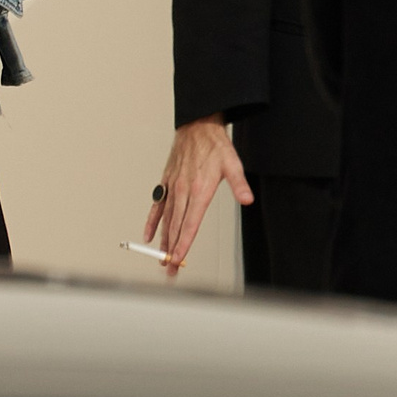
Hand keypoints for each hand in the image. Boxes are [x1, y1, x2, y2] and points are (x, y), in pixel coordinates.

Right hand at [147, 116, 253, 274]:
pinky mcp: (166, 182)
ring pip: (166, 219)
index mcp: (199, 190)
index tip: (177, 260)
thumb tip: (247, 199)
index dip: (183, 244)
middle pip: (176, 227)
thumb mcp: (233, 164)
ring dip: (163, 241)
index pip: (190, 224)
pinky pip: (157, 205)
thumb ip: (239, 184)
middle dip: (172, 251)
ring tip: (161, 258)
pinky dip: (152, 221)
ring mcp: (173, 187)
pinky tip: (149, 235)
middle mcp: (183, 191)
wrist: (198, 126)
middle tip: (170, 269)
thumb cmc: (215, 146)